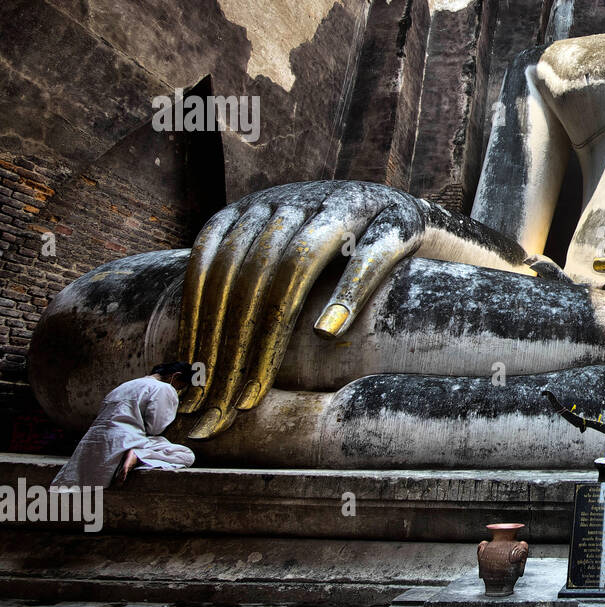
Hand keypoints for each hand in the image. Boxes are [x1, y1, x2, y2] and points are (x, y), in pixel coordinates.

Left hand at [177, 180, 433, 437]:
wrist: (414, 216)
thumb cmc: (343, 255)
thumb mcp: (285, 261)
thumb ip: (244, 289)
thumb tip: (188, 358)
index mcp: (259, 208)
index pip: (212, 266)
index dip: (196, 325)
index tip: (192, 384)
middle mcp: (298, 199)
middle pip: (247, 274)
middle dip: (227, 348)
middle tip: (217, 407)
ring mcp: (348, 205)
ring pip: (296, 266)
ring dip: (268, 334)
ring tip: (253, 392)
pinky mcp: (397, 219)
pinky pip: (368, 257)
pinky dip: (346, 293)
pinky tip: (326, 332)